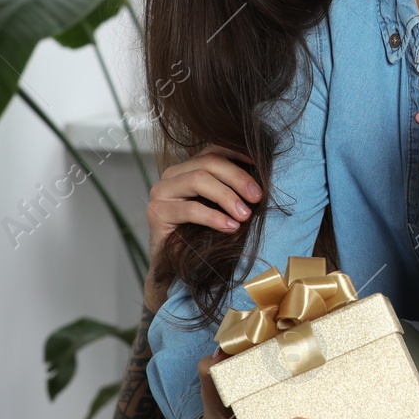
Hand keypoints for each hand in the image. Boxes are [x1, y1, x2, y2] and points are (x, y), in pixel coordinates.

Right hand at [145, 146, 261, 310]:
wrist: (177, 267)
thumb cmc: (204, 235)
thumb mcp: (222, 207)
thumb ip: (233, 189)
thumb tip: (262, 180)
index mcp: (188, 168)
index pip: (214, 150)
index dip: (238, 155)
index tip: (261, 167)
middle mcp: (172, 175)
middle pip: (208, 163)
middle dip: (238, 178)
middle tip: (257, 196)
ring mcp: (161, 192)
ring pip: (198, 180)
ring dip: (227, 197)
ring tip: (245, 215)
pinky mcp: (156, 213)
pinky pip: (190, 209)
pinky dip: (214, 217)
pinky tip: (230, 227)